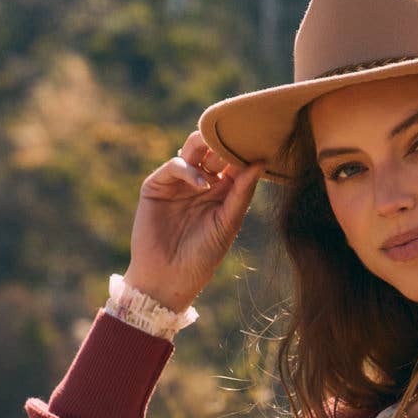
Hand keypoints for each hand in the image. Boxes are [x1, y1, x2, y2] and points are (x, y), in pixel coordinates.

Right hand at [125, 128, 264, 312]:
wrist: (168, 278)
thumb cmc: (202, 257)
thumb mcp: (228, 223)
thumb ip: (242, 193)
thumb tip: (261, 162)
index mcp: (222, 190)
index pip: (234, 159)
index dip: (244, 148)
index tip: (258, 141)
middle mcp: (201, 181)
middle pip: (213, 148)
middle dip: (224, 141)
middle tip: (237, 139)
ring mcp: (178, 182)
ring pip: (193, 149)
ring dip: (206, 144)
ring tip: (220, 155)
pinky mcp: (157, 185)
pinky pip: (174, 166)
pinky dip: (189, 169)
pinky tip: (202, 184)